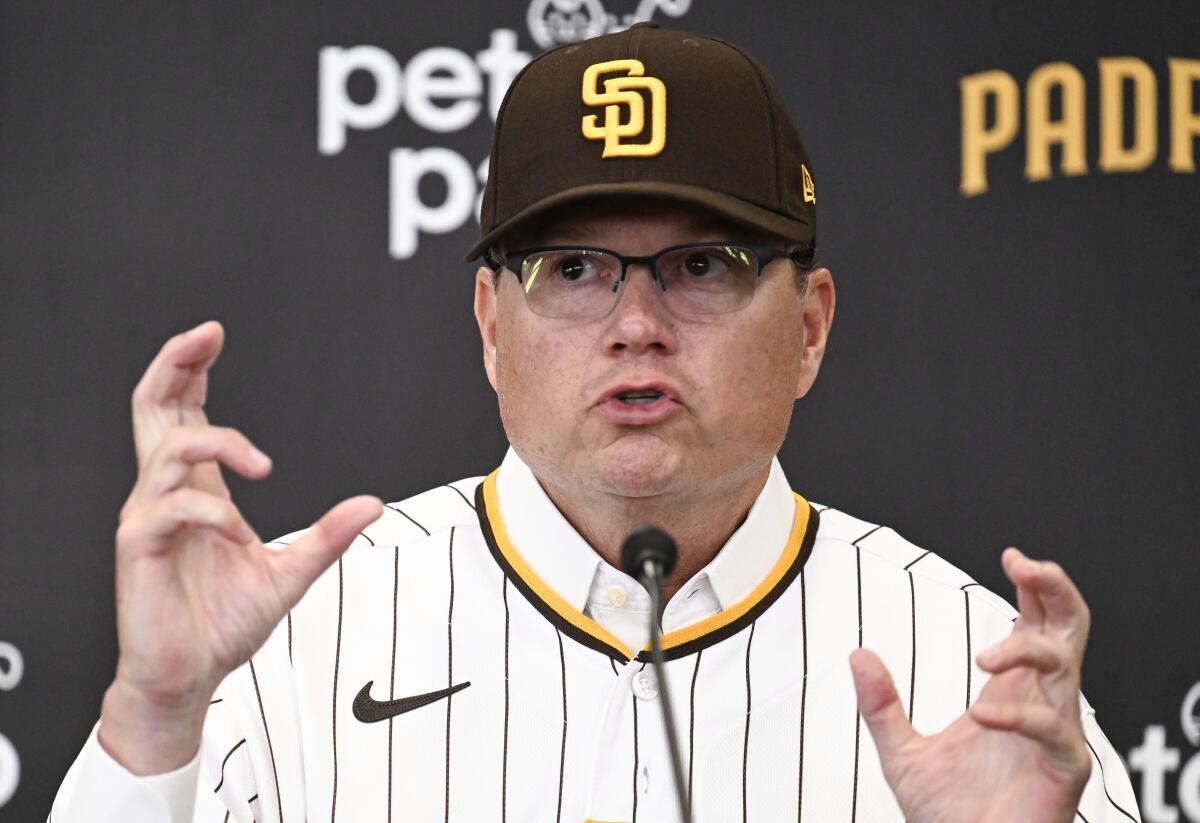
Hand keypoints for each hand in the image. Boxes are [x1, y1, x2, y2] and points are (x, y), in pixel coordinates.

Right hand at [99, 322, 381, 772]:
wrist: (191, 676)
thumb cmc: (224, 624)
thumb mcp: (292, 572)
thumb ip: (328, 536)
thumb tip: (374, 504)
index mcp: (197, 491)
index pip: (185, 414)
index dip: (192, 372)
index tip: (214, 337)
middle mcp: (168, 494)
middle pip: (153, 409)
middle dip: (175, 364)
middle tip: (206, 334)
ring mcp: (149, 518)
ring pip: (169, 448)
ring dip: (222, 443)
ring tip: (262, 466)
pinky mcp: (138, 548)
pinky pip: (171, 509)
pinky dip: (214, 514)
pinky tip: (240, 536)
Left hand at [850, 548, 1091, 822]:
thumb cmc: (949, 816)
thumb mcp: (901, 752)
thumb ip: (881, 704)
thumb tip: (857, 655)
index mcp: (1010, 692)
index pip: (1035, 623)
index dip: (1033, 585)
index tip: (1010, 557)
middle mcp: (1039, 705)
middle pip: (1068, 629)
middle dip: (1054, 589)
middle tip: (1024, 566)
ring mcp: (1056, 735)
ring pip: (1066, 667)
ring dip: (1026, 648)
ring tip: (983, 656)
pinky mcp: (1064, 771)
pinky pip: (1055, 730)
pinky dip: (1020, 716)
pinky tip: (983, 715)